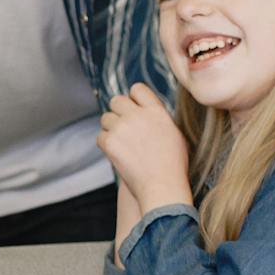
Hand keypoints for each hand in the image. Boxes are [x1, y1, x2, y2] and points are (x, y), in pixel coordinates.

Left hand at [97, 84, 192, 207]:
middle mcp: (138, 115)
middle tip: (123, 128)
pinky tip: (118, 154)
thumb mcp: (174, 134)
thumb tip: (146, 111)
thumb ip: (158, 118)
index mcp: (156, 111)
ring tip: (122, 144)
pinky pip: (100, 136)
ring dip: (110, 129)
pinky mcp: (110, 142)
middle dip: (118, 112)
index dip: (134, 99)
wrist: (162, 186)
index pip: (137, 89)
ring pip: (105, 118)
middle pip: (116, 100)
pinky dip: (106, 145)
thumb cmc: (173, 165)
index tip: (134, 110)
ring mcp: (122, 127)